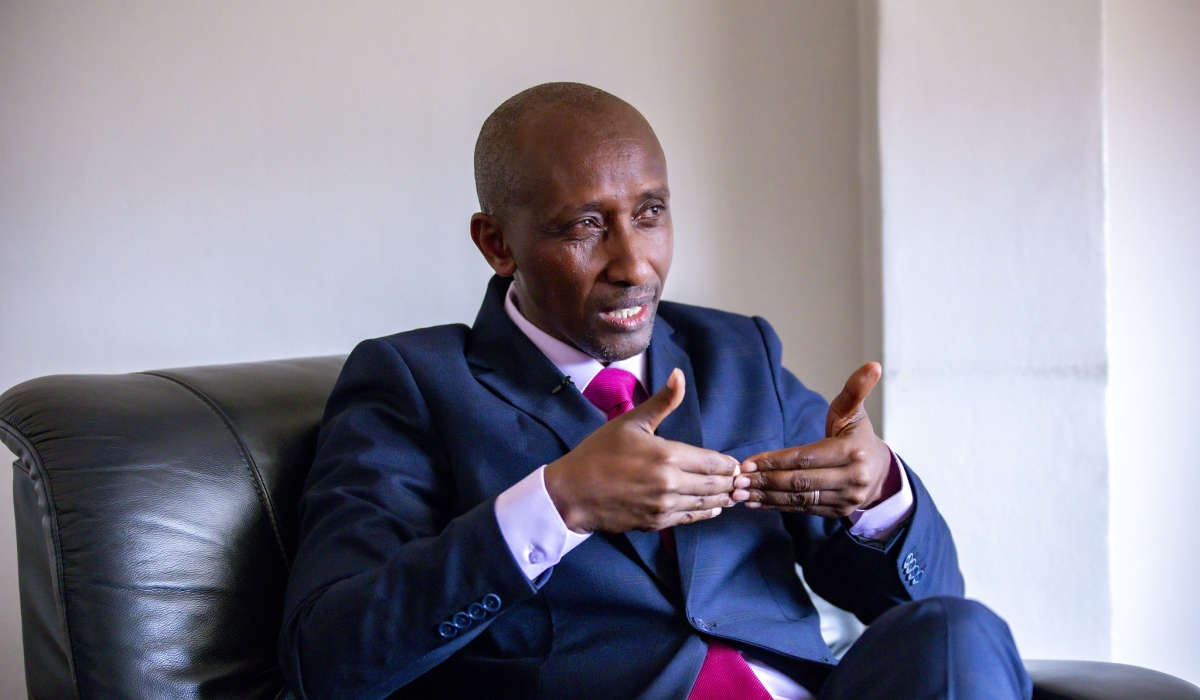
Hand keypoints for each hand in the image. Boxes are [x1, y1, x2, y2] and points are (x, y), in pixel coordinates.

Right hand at [544, 368, 739, 533]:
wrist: (572, 493)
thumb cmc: (598, 453)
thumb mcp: (631, 422)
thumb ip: (662, 402)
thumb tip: (679, 374)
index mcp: (668, 455)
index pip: (712, 462)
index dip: (728, 464)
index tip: (736, 464)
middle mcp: (671, 483)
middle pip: (713, 484)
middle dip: (730, 482)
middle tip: (741, 481)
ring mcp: (664, 506)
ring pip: (704, 503)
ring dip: (722, 499)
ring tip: (733, 496)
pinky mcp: (656, 523)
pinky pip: (689, 518)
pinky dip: (704, 513)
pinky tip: (713, 509)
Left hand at [733, 362, 892, 516]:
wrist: (879, 472)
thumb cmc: (857, 436)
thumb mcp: (854, 412)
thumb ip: (855, 389)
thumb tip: (873, 365)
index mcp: (852, 451)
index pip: (806, 457)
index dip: (775, 461)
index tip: (748, 463)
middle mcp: (852, 478)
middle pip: (800, 481)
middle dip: (765, 481)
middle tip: (737, 481)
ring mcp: (846, 498)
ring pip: (799, 499)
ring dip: (767, 497)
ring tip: (740, 495)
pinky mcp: (838, 512)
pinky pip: (803, 509)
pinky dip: (778, 506)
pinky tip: (757, 503)